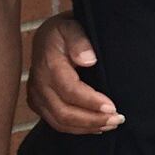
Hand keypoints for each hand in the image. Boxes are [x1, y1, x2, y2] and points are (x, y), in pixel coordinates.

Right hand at [27, 14, 123, 133]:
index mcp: (48, 65)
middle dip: (92, 120)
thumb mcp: (71, 25)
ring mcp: (36, 96)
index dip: (91, 102)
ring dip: (87, 127)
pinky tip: (95, 127)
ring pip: (60, 122)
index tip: (113, 107)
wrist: (47, 36)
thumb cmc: (63, 31)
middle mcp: (39, 84)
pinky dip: (77, 128)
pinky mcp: (37, 104)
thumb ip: (80, 40)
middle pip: (64, 112)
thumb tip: (89, 59)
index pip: (70, 90)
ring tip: (111, 124)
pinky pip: (56, 122)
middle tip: (117, 119)